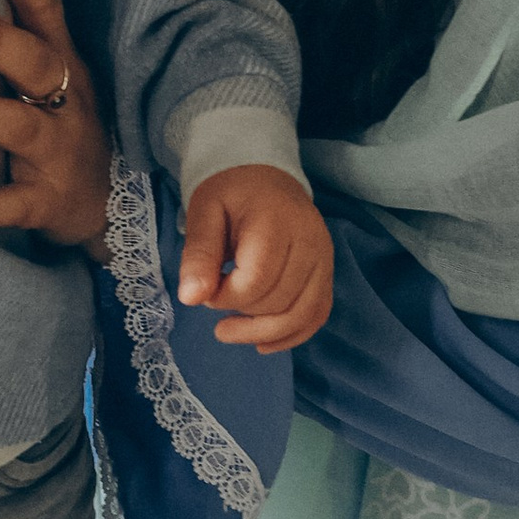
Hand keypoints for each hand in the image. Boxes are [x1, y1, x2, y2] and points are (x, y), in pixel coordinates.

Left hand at [0, 0, 111, 249]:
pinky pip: (15, 204)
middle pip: (35, 64)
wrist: (107, 207)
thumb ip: (9, 39)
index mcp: (62, 63)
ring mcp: (59, 153)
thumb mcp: (48, 77)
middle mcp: (65, 102)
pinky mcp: (48, 202)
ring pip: (22, 128)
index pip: (45, 12)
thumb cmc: (59, 124)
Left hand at [178, 167, 332, 351]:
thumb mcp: (204, 213)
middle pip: (280, 301)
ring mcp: (325, 259)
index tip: (206, 289)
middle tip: (215, 300)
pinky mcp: (327, 273)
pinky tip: (262, 341)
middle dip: (241, 314)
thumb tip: (190, 298)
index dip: (226, 297)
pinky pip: (317, 314)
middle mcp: (311, 241)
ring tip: (229, 331)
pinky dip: (290, 335)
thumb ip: (199, 255)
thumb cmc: (231, 195)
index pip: (257, 281)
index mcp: (277, 221)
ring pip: (301, 314)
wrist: (266, 177)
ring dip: (262, 332)